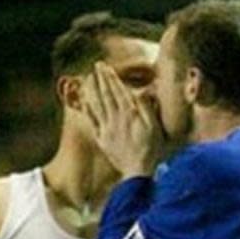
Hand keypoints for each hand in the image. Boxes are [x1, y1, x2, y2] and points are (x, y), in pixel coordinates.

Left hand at [83, 62, 164, 178]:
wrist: (138, 172)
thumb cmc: (151, 150)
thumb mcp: (154, 127)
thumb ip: (147, 107)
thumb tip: (142, 91)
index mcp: (129, 114)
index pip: (118, 91)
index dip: (111, 77)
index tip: (105, 66)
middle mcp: (116, 119)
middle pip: (106, 95)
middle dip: (101, 79)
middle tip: (96, 66)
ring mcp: (107, 130)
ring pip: (98, 106)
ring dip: (93, 91)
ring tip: (89, 79)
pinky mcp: (103, 140)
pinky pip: (93, 122)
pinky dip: (88, 111)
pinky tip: (85, 102)